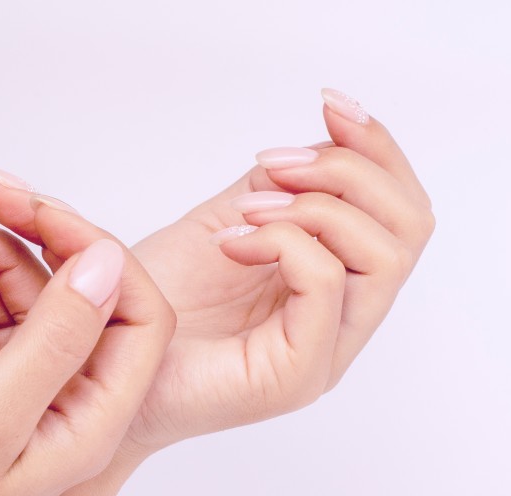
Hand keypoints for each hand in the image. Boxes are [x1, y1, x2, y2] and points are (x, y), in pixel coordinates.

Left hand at [0, 90, 432, 468]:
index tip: (329, 104)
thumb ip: (278, 189)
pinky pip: (327, 286)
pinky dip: (286, 241)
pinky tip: (232, 240)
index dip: (377, 147)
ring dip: (318, 204)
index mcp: (335, 285)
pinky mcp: (296, 375)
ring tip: (250, 208)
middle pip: (410, 227)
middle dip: (350, 169)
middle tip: (274, 164)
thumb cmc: (153, 306)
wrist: (100, 368)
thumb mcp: (223, 223)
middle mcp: (343, 321)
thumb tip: (324, 138)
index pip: (401, 211)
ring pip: (385, 255)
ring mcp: (326, 351)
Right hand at [0, 204, 174, 495]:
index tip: (42, 213)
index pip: (139, 319)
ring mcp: (31, 402)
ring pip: (45, 304)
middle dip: (53, 239)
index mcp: (91, 425)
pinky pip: (9, 322)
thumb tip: (107, 264)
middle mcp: (72, 413)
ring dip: (8, 254)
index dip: (101, 255)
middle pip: (95, 302)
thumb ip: (57, 339)